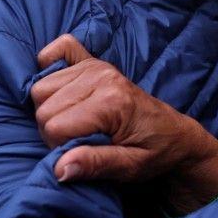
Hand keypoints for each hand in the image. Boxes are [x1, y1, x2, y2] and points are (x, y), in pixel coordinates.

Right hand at [32, 35, 217, 214]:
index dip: (60, 147)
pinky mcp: (96, 62)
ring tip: (78, 120)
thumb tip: (58, 168)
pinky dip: (52, 65)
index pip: (54, 127)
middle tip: (81, 139)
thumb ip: (96, 165)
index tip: (82, 152)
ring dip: (51, 108)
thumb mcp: (130, 167)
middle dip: (54, 130)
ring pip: (42, 87)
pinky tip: (65, 87)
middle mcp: (102, 77)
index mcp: (112, 103)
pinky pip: (60, 48)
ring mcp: (98, 66)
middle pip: (44, 107)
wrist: (175, 134)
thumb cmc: (154, 153)